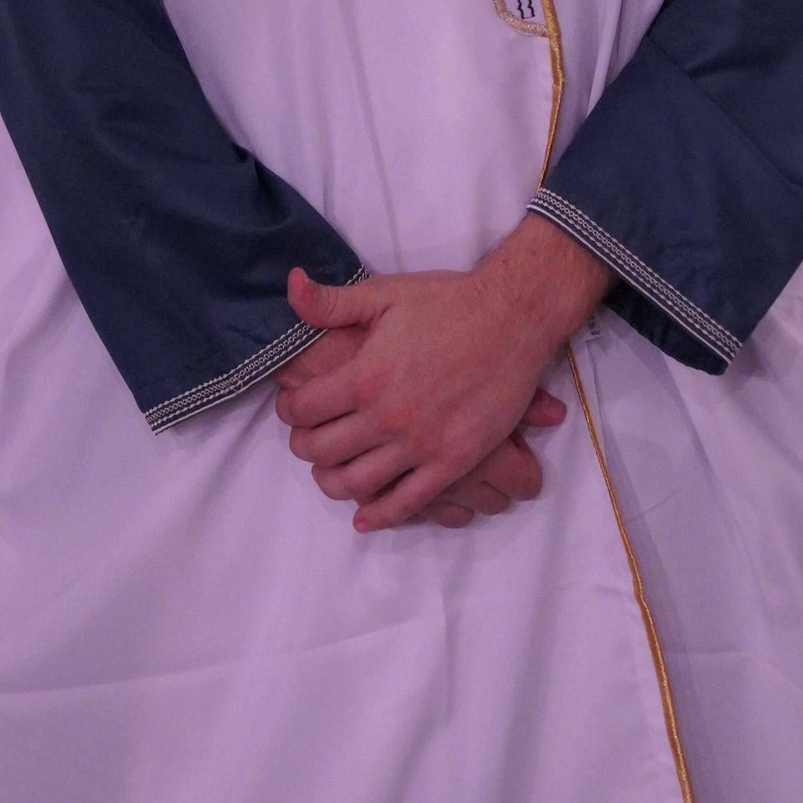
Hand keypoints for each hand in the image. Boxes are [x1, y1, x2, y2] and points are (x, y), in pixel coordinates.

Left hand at [275, 313, 566, 528]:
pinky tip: (364, 517)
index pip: (303, 409)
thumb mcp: (385, 293)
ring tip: (331, 470)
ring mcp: (421, 445)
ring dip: (332, 481)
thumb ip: (332, 301)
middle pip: (322, 450)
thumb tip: (290, 285)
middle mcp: (387, 417)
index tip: (292, 406)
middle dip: (305, 446)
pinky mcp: (453, 462)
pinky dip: (379, 515)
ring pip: (357, 482)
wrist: (514, 318)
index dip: (289, 409)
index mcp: (365, 376)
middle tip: (307, 438)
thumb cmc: (448, 302)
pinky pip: (407, 502)